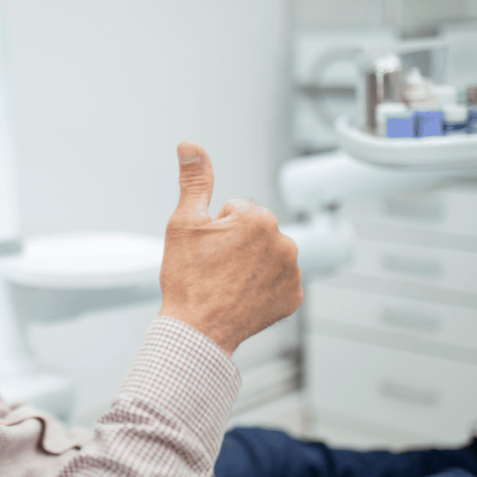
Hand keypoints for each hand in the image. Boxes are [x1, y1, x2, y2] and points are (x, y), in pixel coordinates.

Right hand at [159, 142, 301, 353]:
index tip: (208, 250)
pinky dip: (262, 286)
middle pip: (254, 232)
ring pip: (267, 255)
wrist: (197, 330)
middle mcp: (283, 242)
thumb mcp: (183, 224)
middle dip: (237, 243)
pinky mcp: (293, 296)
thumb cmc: (188, 280)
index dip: (217, 229)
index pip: (236, 210)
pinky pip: (278, 281)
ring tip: (226, 282)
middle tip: (215, 267)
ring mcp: (291, 271)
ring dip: (250, 263)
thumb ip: (195, 180)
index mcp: (258, 218)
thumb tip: (190, 146)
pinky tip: (241, 296)